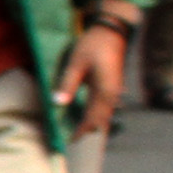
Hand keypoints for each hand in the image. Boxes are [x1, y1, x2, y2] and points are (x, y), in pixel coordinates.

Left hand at [54, 19, 129, 136]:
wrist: (112, 32)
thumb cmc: (93, 45)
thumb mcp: (76, 63)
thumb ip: (68, 83)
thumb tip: (58, 103)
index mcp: (106, 90)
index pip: (93, 117)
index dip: (82, 129)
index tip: (70, 139)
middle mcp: (113, 92)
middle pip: (101, 118)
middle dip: (87, 130)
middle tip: (73, 141)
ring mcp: (114, 89)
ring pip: (104, 112)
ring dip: (92, 123)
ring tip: (80, 134)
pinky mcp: (111, 85)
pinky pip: (104, 105)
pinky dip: (95, 113)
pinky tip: (87, 117)